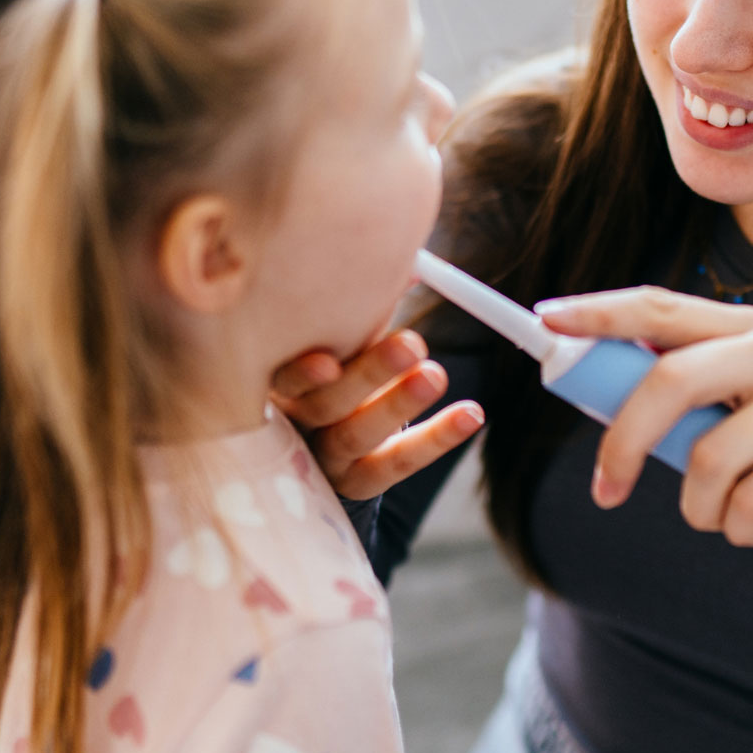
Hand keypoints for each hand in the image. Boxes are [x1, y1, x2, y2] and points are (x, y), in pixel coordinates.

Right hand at [270, 329, 484, 501]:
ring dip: (400, 404)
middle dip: (369, 375)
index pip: (284, 378)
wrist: (318, 440)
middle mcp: (296, 422)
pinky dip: (436, 439)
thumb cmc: (332, 368)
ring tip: (436, 375)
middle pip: (324, 404)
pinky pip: (395, 463)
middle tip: (411, 346)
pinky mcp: (356, 482)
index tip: (329, 361)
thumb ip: (361, 312)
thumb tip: (411, 270)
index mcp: (282, 382)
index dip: (303, 373)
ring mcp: (323, 457)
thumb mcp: (338, 341)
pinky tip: (471, 415)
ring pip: (356, 435)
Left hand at [536, 287, 752, 546]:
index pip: (658, 306)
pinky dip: (740, 529)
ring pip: (708, 460)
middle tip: (606, 490)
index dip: (599, 312)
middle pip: (669, 383)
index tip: (548, 321)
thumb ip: (691, 388)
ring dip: (698, 510)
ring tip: (719, 520)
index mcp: (743, 327)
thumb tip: (603, 399)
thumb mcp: (749, 392)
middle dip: (623, 443)